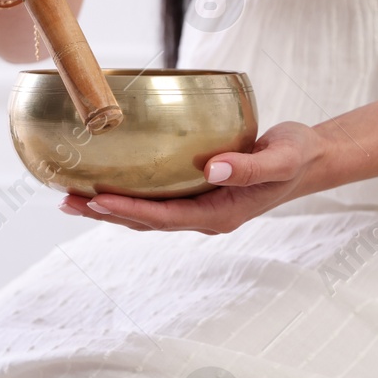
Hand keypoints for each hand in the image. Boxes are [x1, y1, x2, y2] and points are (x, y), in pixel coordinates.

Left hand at [59, 122, 332, 233]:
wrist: (311, 159)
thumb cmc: (297, 155)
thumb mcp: (281, 158)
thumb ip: (250, 166)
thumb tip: (213, 168)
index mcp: (220, 213)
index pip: (165, 217)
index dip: (129, 210)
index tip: (98, 198)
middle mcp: (204, 216)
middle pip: (145, 221)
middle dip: (105, 213)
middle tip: (66, 202)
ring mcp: (199, 207)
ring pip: (145, 214)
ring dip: (108, 207)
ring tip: (70, 198)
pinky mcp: (196, 193)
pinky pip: (155, 199)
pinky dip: (127, 194)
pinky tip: (103, 183)